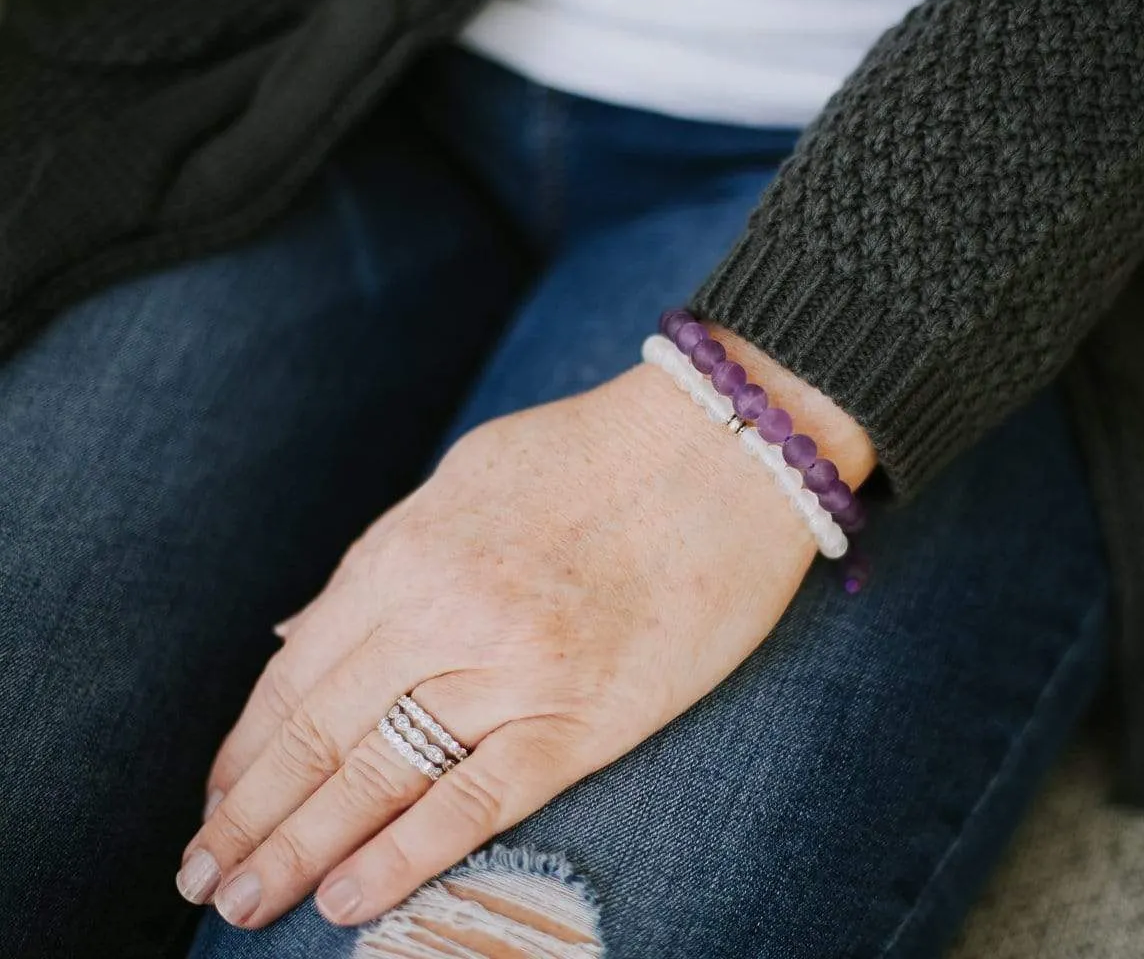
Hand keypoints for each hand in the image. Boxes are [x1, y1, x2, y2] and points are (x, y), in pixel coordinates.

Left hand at [176, 330, 874, 927]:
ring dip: (304, 850)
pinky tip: (351, 897)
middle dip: (251, 819)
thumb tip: (302, 638)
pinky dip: (406, 856)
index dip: (245, 752)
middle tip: (208, 880)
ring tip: (250, 902)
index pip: (295, 675)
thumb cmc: (597, 453)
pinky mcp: (586, 716)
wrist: (730, 446)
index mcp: (407, 550)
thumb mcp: (463, 479)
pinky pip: (477, 801)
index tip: (214, 804)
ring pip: (381, 778)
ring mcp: (515, 669)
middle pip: (321, 737)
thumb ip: (381, 560)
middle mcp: (445, 612)